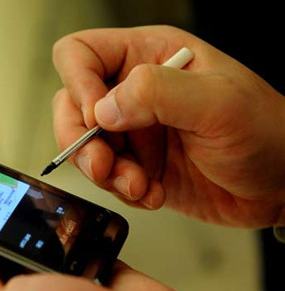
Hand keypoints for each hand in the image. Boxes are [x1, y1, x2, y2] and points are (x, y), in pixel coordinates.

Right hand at [52, 25, 284, 227]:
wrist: (281, 185)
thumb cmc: (267, 132)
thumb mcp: (219, 104)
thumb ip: (160, 93)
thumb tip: (103, 108)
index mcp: (149, 56)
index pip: (81, 54)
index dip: (78, 84)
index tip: (97, 119)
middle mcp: (133, 91)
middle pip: (70, 104)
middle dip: (81, 141)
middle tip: (105, 167)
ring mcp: (133, 129)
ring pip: (84, 146)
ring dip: (105, 173)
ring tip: (140, 185)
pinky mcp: (136, 164)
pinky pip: (105, 177)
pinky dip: (123, 190)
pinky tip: (153, 192)